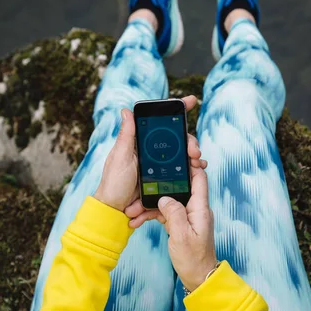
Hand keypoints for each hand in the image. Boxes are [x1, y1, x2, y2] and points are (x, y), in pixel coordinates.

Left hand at [94, 96, 205, 214]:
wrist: (116, 210)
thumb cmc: (113, 182)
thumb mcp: (120, 156)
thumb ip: (126, 135)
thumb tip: (126, 110)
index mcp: (141, 142)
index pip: (160, 121)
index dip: (175, 110)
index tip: (190, 100)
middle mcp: (152, 151)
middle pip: (177, 139)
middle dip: (189, 141)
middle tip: (194, 151)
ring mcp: (160, 165)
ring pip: (182, 154)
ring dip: (193, 156)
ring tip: (197, 162)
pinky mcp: (165, 180)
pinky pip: (181, 172)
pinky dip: (191, 170)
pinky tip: (197, 171)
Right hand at [127, 159, 216, 292]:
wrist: (197, 279)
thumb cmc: (193, 259)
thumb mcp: (182, 236)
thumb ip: (174, 213)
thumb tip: (164, 197)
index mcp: (200, 207)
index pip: (199, 177)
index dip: (190, 163)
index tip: (177, 152)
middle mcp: (194, 207)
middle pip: (178, 186)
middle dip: (160, 184)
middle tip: (144, 179)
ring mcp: (186, 214)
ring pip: (167, 200)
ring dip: (150, 203)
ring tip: (132, 210)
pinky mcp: (179, 222)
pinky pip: (163, 212)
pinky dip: (151, 214)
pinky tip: (137, 219)